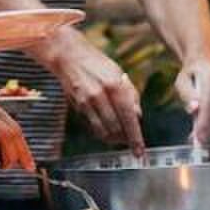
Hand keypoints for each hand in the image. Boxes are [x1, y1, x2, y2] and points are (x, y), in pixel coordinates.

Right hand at [45, 28, 144, 155]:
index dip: (135, 138)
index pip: (129, 118)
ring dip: (113, 139)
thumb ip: (131, 95)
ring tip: (119, 138)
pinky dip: (101, 133)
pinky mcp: (78, 107)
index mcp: (115, 85)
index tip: (140, 152)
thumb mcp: (120, 74)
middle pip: (116, 129)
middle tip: (131, 142)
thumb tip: (137, 117)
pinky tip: (107, 130)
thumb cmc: (98, 64)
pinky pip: (92, 127)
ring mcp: (87, 102)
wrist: (70, 57)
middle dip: (125, 140)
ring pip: (103, 131)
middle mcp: (101, 95)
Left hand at [174, 60, 209, 143]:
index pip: (208, 103)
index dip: (202, 122)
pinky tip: (209, 132)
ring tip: (201, 139)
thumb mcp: (182, 82)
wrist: (205, 62)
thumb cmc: (191, 74)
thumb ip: (187, 95)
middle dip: (208, 129)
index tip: (196, 137)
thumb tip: (194, 109)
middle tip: (197, 142)